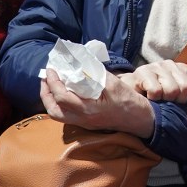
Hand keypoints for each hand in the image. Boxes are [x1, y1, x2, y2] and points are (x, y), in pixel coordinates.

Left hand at [39, 68, 155, 137]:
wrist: (140, 119)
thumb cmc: (129, 101)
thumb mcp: (113, 83)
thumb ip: (95, 74)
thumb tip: (80, 62)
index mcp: (88, 110)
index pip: (62, 97)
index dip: (53, 82)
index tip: (51, 69)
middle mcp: (82, 119)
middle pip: (54, 111)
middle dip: (46, 93)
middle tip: (46, 77)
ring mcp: (84, 123)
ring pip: (58, 115)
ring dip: (50, 99)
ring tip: (51, 84)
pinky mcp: (86, 123)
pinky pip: (65, 115)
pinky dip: (59, 103)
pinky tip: (64, 91)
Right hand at [124, 61, 186, 123]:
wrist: (129, 91)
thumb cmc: (156, 96)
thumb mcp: (178, 98)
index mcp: (183, 69)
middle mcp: (171, 65)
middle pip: (186, 88)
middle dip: (179, 103)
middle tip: (168, 105)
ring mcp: (157, 66)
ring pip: (172, 90)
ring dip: (164, 101)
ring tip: (158, 102)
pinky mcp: (143, 71)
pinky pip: (156, 91)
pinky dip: (153, 100)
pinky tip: (148, 98)